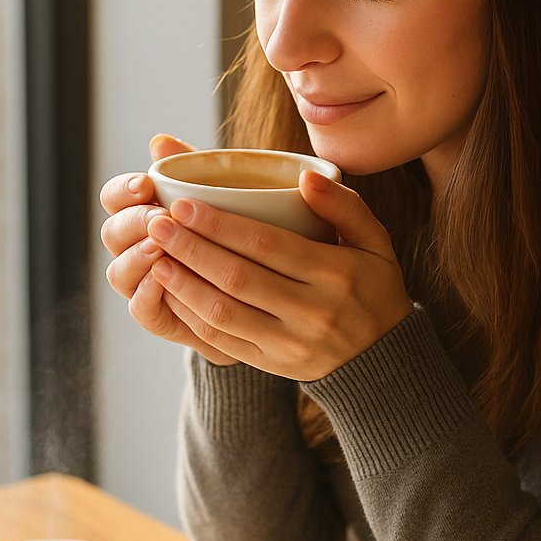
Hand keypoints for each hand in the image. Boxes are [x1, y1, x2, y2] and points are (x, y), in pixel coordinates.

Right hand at [99, 135, 238, 364]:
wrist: (279, 284)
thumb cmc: (251, 230)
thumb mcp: (234, 194)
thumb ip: (197, 169)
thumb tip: (160, 141)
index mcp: (147, 212)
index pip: (115, 197)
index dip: (122, 191)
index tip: (146, 184)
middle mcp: (139, 248)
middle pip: (112, 234)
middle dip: (132, 222)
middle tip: (158, 218)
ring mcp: (147, 285)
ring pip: (119, 272)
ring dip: (135, 258)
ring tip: (157, 247)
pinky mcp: (165, 318)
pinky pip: (141, 311)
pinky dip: (146, 296)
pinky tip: (161, 280)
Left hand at [144, 170, 413, 380]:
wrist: (384, 361)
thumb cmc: (374, 287)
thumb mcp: (375, 242)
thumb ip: (344, 205)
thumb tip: (304, 176)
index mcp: (336, 274)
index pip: (267, 245)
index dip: (221, 225)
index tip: (184, 204)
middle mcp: (313, 311)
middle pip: (238, 277)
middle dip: (191, 249)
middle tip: (158, 224)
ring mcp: (290, 343)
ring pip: (224, 313)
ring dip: (184, 284)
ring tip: (156, 257)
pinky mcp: (272, 364)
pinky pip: (223, 341)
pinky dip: (192, 316)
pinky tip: (172, 293)